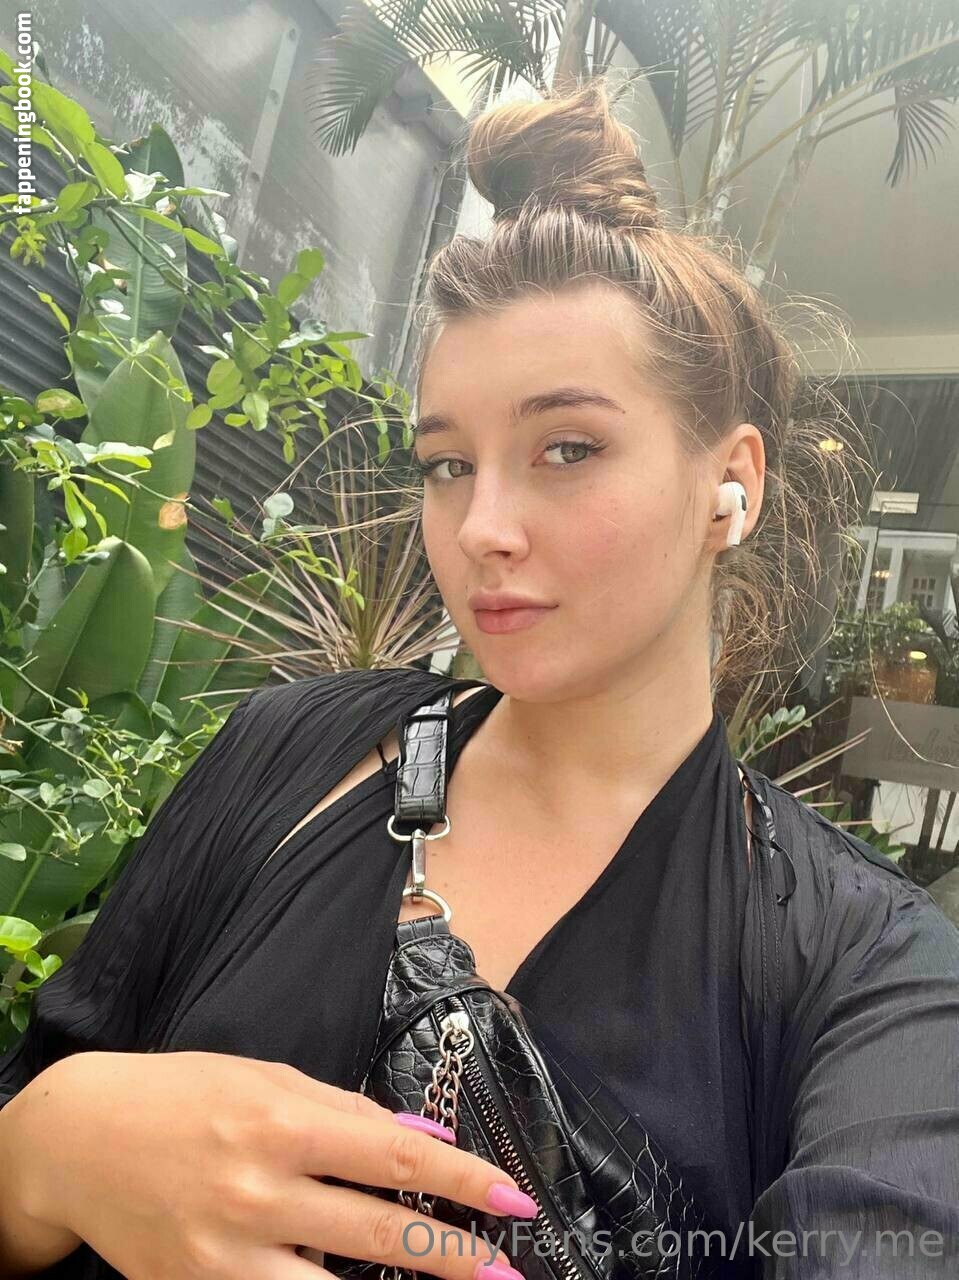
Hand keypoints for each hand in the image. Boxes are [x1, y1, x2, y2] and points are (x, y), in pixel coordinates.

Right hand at [13, 1050, 535, 1279]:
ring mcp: (227, 1253)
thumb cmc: (185, 1094)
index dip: (463, 1180)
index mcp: (284, 1123)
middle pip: (380, 1233)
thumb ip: (347, 1111)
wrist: (80, 1141)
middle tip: (511, 1276)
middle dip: (457, 1258)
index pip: (396, 1158)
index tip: (514, 1197)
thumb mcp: (268, 1079)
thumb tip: (423, 1139)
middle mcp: (260, 1191)